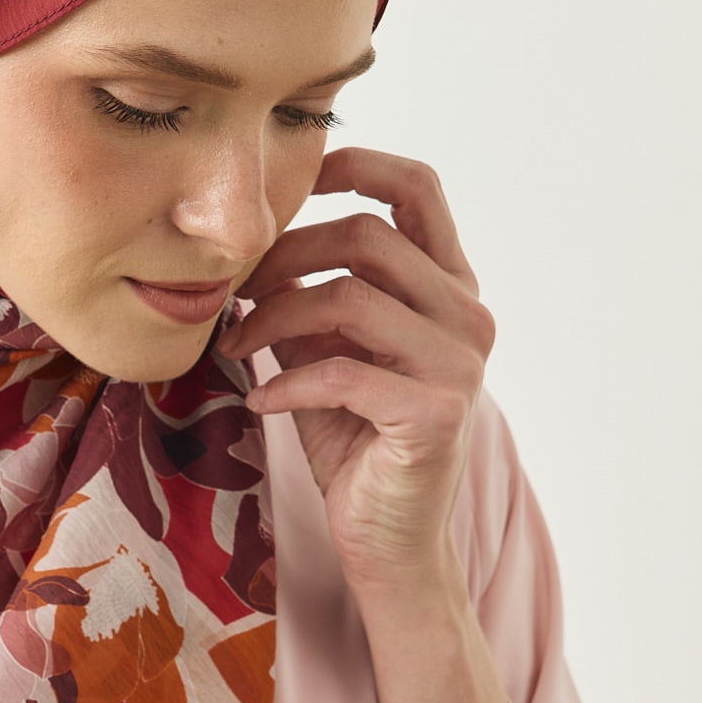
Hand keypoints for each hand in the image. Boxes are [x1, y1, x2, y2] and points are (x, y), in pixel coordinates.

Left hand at [220, 146, 495, 594]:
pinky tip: (260, 404)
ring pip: (350, 297)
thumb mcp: (325, 352)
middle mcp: (467, 315)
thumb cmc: (354, 441)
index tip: (295, 180)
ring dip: (274, 317)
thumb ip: (310, 296)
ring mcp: (459, 363)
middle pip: (367, 236)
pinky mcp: (436, 412)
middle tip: (234, 292)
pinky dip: (287, 384)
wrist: (385, 538)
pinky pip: (342, 372)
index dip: (357, 164)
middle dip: (284, 256)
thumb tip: (254, 249)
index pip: (418, 190)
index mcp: (448, 288)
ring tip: (237, 347)